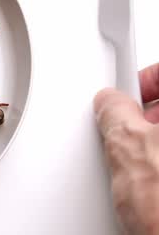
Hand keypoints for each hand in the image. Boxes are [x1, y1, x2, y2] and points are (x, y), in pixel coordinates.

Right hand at [94, 63, 158, 234]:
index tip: (130, 93)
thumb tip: (110, 105)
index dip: (146, 79)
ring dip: (152, 145)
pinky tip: (151, 184)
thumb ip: (115, 113)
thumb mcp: (127, 146)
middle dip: (148, 116)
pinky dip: (158, 167)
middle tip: (130, 130)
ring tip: (141, 166)